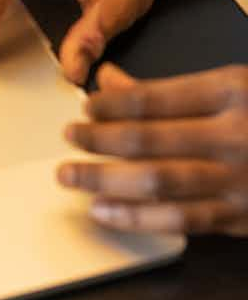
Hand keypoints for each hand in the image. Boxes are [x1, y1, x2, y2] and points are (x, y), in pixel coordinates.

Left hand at [58, 63, 247, 235]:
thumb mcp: (231, 82)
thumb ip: (168, 86)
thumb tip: (110, 80)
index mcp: (231, 89)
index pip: (153, 97)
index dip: (110, 103)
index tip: (85, 104)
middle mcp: (233, 133)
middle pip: (148, 139)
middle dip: (98, 139)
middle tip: (68, 137)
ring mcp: (238, 178)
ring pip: (158, 181)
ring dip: (105, 180)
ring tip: (70, 176)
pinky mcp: (242, 216)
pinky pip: (182, 220)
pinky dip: (139, 217)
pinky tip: (106, 211)